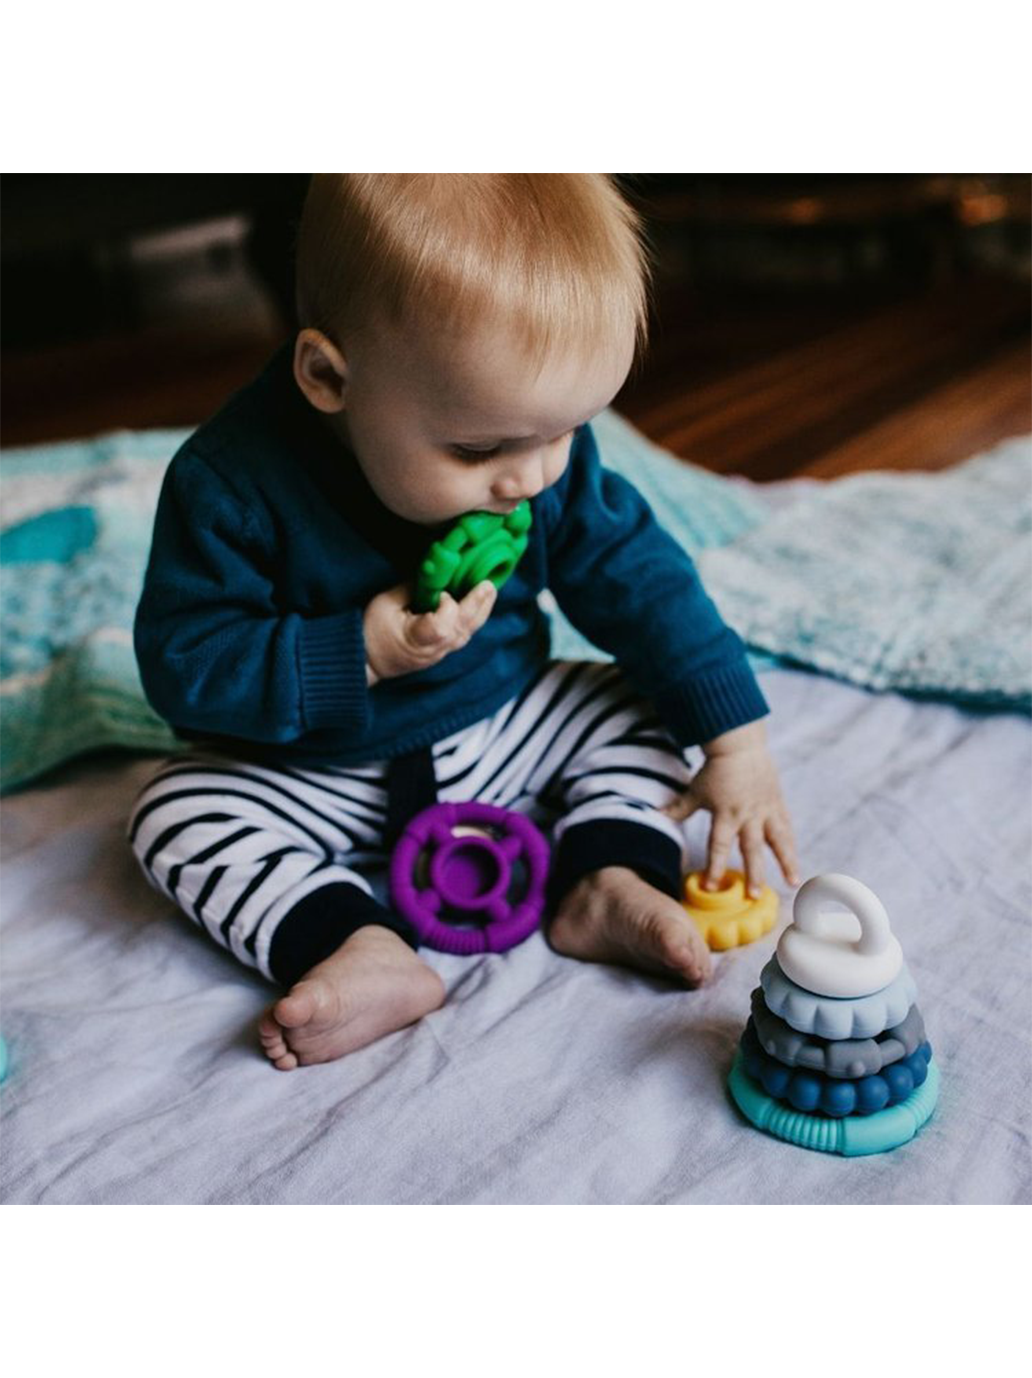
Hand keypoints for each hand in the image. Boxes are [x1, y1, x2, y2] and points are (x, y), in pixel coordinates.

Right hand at [364, 579, 496, 683]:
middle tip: (489, 585)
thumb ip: (409, 589)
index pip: (443, 627)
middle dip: (478, 605)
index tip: (441, 592)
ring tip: (489, 591)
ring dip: (480, 612)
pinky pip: (462, 636)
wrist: (368, 662)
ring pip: (466, 634)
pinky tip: (479, 605)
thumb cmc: (371, 632)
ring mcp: (439, 653)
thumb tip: (432, 575)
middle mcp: (433, 649)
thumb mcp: (384, 604)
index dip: (448, 606)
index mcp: (416, 639)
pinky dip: (472, 620)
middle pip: (462, 629)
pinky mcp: (441, 652)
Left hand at [665, 720, 799, 897]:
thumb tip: (656, 814)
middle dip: (753, 874)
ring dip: (786, 862)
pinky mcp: (777, 804)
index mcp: (724, 814)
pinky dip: (791, 846)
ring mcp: (765, 810)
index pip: (718, 846)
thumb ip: (679, 808)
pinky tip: (796, 863)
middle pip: (750, 849)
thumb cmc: (715, 768)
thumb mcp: (695, 790)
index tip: (712, 887)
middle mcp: (747, 815)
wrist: (740, 744)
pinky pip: (786, 828)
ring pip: (778, 841)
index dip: (714, 867)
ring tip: (793, 883)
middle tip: (755, 896)